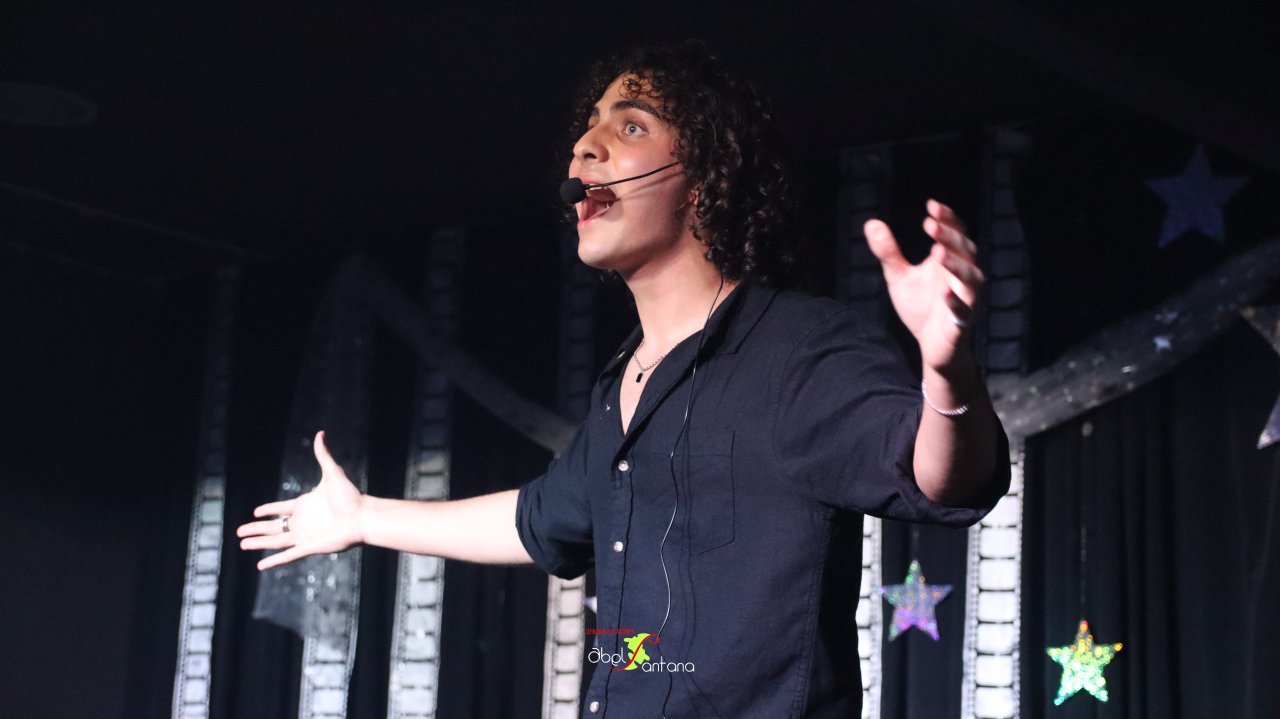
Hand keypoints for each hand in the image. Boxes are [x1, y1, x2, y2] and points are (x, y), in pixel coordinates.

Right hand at [236, 430, 364, 569]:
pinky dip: (274, 561)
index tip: (256, 512)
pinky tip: (260, 566)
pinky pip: (287, 556)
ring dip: (259, 543)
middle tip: (239, 532)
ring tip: (242, 544)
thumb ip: (323, 455)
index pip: (281, 509)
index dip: (268, 510)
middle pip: (273, 527)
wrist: (362, 517)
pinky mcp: (308, 547)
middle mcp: (302, 521)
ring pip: (275, 541)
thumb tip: (320, 433)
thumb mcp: (333, 473)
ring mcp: (304, 535)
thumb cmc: (351, 496)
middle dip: (256, 529)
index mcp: (305, 505)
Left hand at [864, 199, 982, 375]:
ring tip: (937, 252)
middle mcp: (962, 276)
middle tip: (930, 224)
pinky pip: (964, 311)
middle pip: (965, 251)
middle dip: (949, 237)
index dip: (947, 219)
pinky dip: (956, 302)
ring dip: (956, 264)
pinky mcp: (961, 323)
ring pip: (970, 278)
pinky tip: (944, 293)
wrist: (931, 346)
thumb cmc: (921, 307)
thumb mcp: (899, 277)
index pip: (955, 233)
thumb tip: (871, 222)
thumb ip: (888, 252)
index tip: (931, 206)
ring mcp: (965, 299)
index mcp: (950, 261)